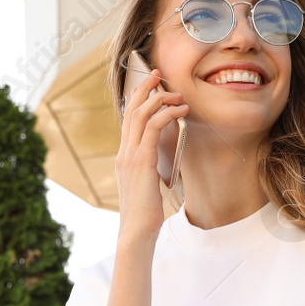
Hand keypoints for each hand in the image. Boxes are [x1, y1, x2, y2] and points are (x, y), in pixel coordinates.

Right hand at [113, 66, 187, 246]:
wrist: (136, 232)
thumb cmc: (144, 215)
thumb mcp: (145, 187)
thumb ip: (149, 171)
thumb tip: (160, 162)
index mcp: (123, 158)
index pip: (127, 120)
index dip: (137, 98)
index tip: (150, 85)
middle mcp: (123, 153)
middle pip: (131, 110)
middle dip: (145, 87)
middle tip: (158, 73)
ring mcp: (130, 156)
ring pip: (141, 114)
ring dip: (160, 98)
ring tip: (177, 94)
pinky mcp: (141, 161)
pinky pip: (153, 128)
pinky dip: (167, 114)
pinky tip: (181, 110)